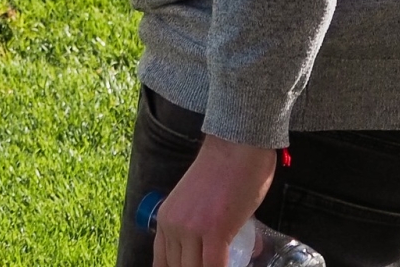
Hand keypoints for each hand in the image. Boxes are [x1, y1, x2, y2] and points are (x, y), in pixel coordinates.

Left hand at [152, 136, 276, 266]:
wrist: (236, 144)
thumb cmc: (223, 171)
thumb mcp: (194, 204)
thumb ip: (194, 228)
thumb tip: (209, 252)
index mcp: (165, 220)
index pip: (162, 264)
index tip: (194, 265)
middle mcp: (172, 226)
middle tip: (213, 263)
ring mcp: (192, 229)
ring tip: (226, 261)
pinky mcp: (215, 231)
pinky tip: (237, 264)